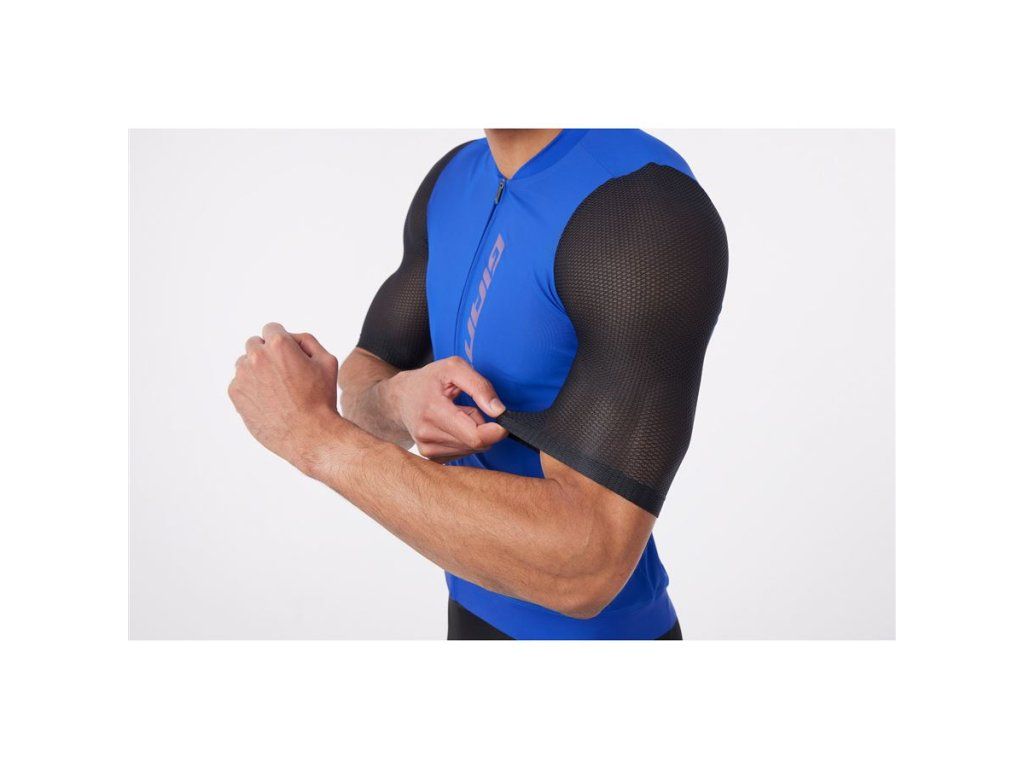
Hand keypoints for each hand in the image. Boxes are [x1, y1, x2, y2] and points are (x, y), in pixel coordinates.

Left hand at [229, 322, 340, 470]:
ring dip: (257, 370)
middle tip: (283, 374)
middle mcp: (257, 356)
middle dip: (267, 354)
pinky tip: (268, 401)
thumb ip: (307, 340)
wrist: (309, 435)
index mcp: (279, 345)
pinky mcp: (235, 393)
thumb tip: (290, 337)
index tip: (288, 356)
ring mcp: (243, 375)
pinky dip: (250, 389)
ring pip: (245, 363)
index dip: (282, 342)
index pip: (271, 328)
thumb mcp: (327, 361)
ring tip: (276, 391)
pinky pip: (239, 382)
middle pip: (255, 344)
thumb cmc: (321, 399)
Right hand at [383, 356, 507, 460]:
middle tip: (471, 409)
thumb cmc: (428, 380)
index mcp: (433, 410)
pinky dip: (464, 441)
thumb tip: (498, 411)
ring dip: (473, 434)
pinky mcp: (429, 457)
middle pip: (476, 443)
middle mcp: (427, 434)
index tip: (502, 422)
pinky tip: (452, 427)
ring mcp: (426, 449)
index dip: (495, 431)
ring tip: (457, 416)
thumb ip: (479, 386)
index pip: (474, 436)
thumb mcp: (454, 368)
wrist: (400, 398)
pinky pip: (462, 454)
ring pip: (470, 450)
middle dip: (483, 428)